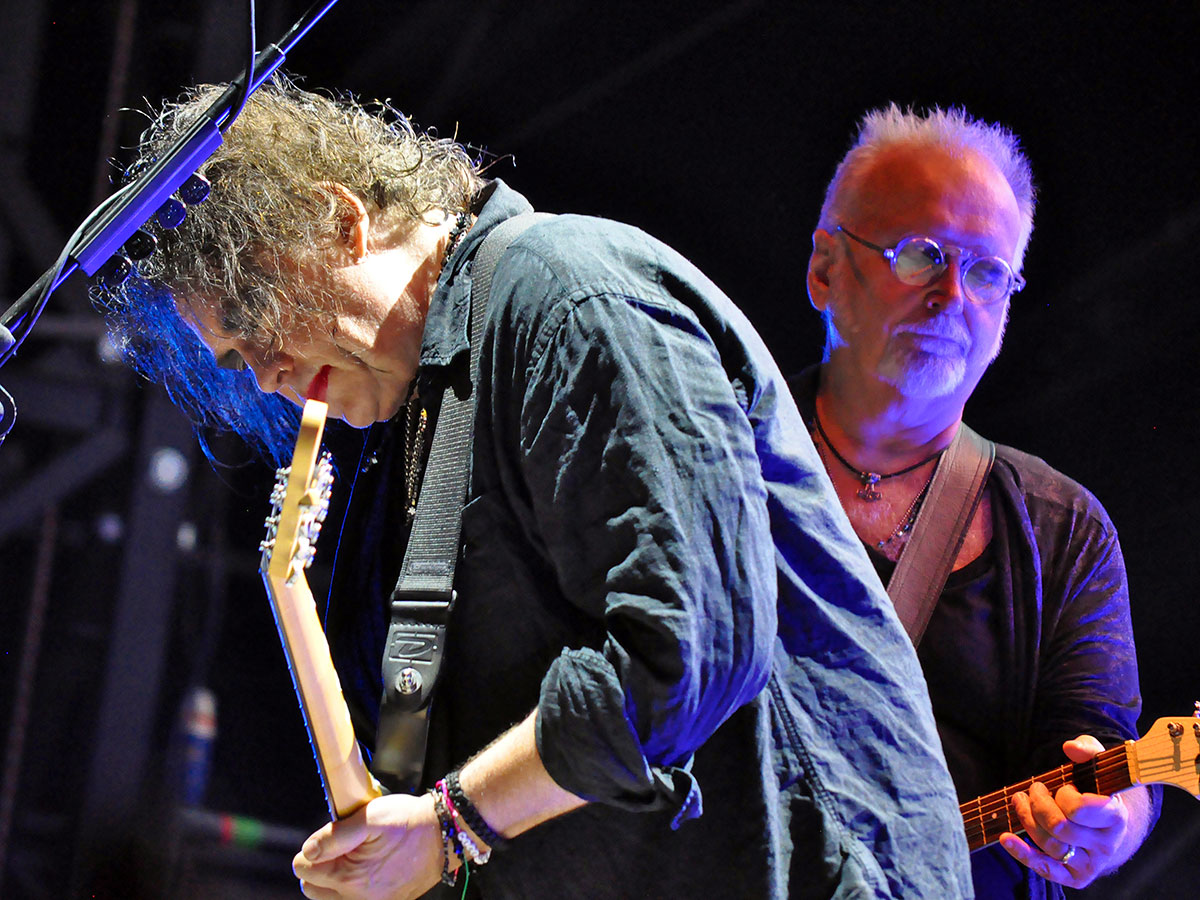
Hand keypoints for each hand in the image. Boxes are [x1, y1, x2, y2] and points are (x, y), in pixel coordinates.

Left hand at [293, 792, 452, 899]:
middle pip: (312, 887)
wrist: (444, 834)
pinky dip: (357, 885)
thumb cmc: (408, 822)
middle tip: (345, 846)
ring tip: (360, 856)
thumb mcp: (369, 818)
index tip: (335, 837)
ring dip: (337, 878)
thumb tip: (308, 851)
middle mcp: (358, 898)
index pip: (302, 867)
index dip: (316, 847)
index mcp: (349, 877)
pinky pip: (356, 898)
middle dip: (321, 866)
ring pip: (332, 896)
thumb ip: (334, 836)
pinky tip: (374, 866)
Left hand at [998, 735, 1130, 888]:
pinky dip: (1022, 854)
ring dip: (1026, 819)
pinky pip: (1046, 870)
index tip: (1062, 786)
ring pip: (1049, 845)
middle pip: (1058, 827)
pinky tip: (1005, 838)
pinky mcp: (1076, 877)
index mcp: (1116, 817)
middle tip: (1035, 789)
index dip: (1062, 794)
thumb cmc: (1098, 791)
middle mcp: (1107, 845)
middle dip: (1037, 803)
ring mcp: (1092, 864)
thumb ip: (1088, 750)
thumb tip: (1070, 747)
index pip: (1077, 808)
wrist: (1111, 828)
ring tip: (1020, 801)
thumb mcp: (1098, 766)